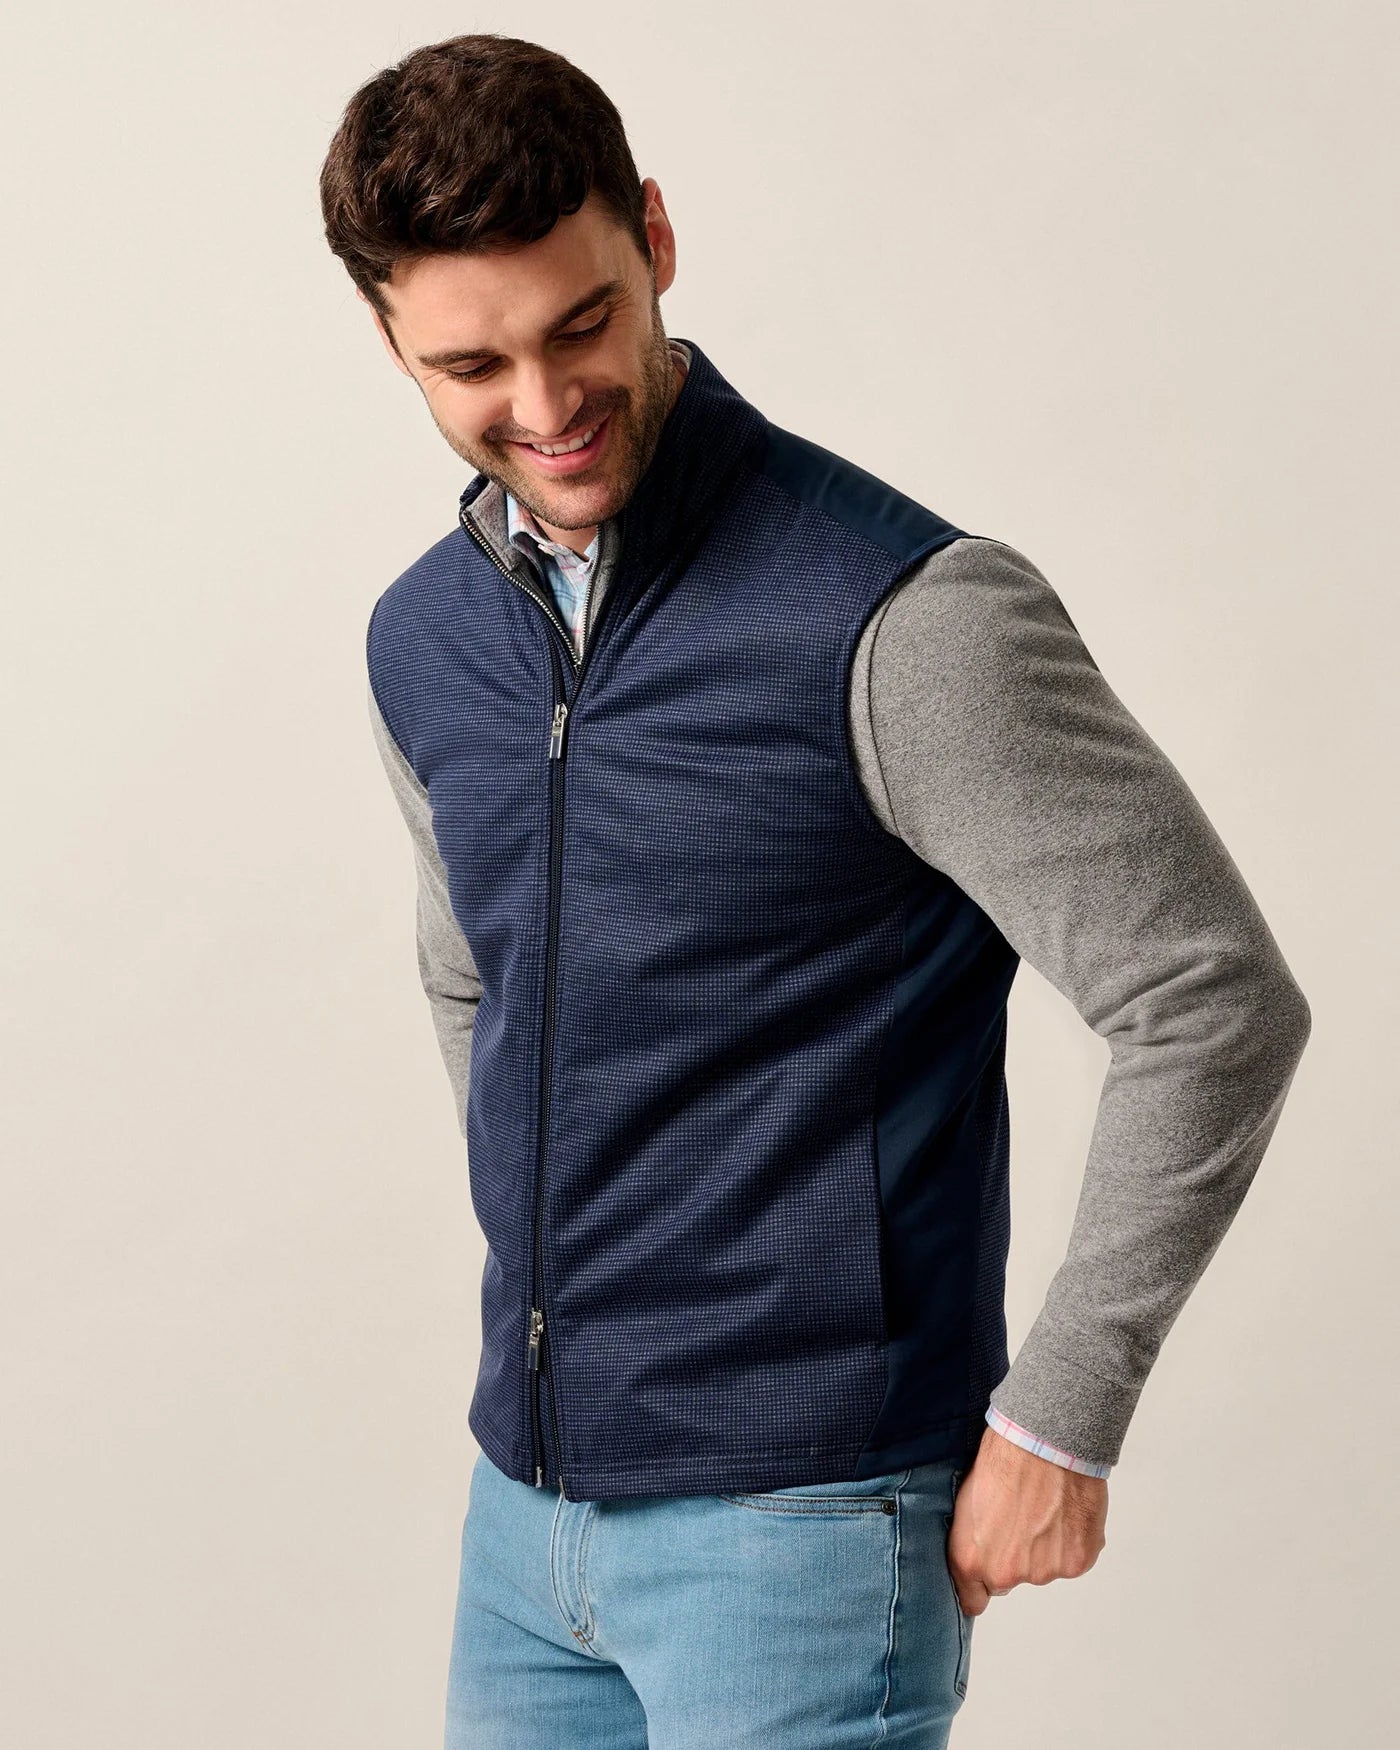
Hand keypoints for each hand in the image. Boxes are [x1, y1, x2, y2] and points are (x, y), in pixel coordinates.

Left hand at [948, 1425, 1107, 1615]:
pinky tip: (1064, 1509)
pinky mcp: (1076, 1562)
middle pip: (1009, 1578)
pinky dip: (1071, 1540)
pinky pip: (1071, 1557)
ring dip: (1044, 1546)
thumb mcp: (967, 1500)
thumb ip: (972, 1539)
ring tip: (1044, 1505)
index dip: (978, 1586)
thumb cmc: (1003, 1458)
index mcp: (971, 1559)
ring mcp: (1044, 1571)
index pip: (972, 1600)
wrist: (1045, 1441)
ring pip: (1043, 1566)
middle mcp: (1006, 1573)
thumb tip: (979, 1553)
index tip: (984, 1576)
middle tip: (1020, 1517)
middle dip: (1013, 1556)